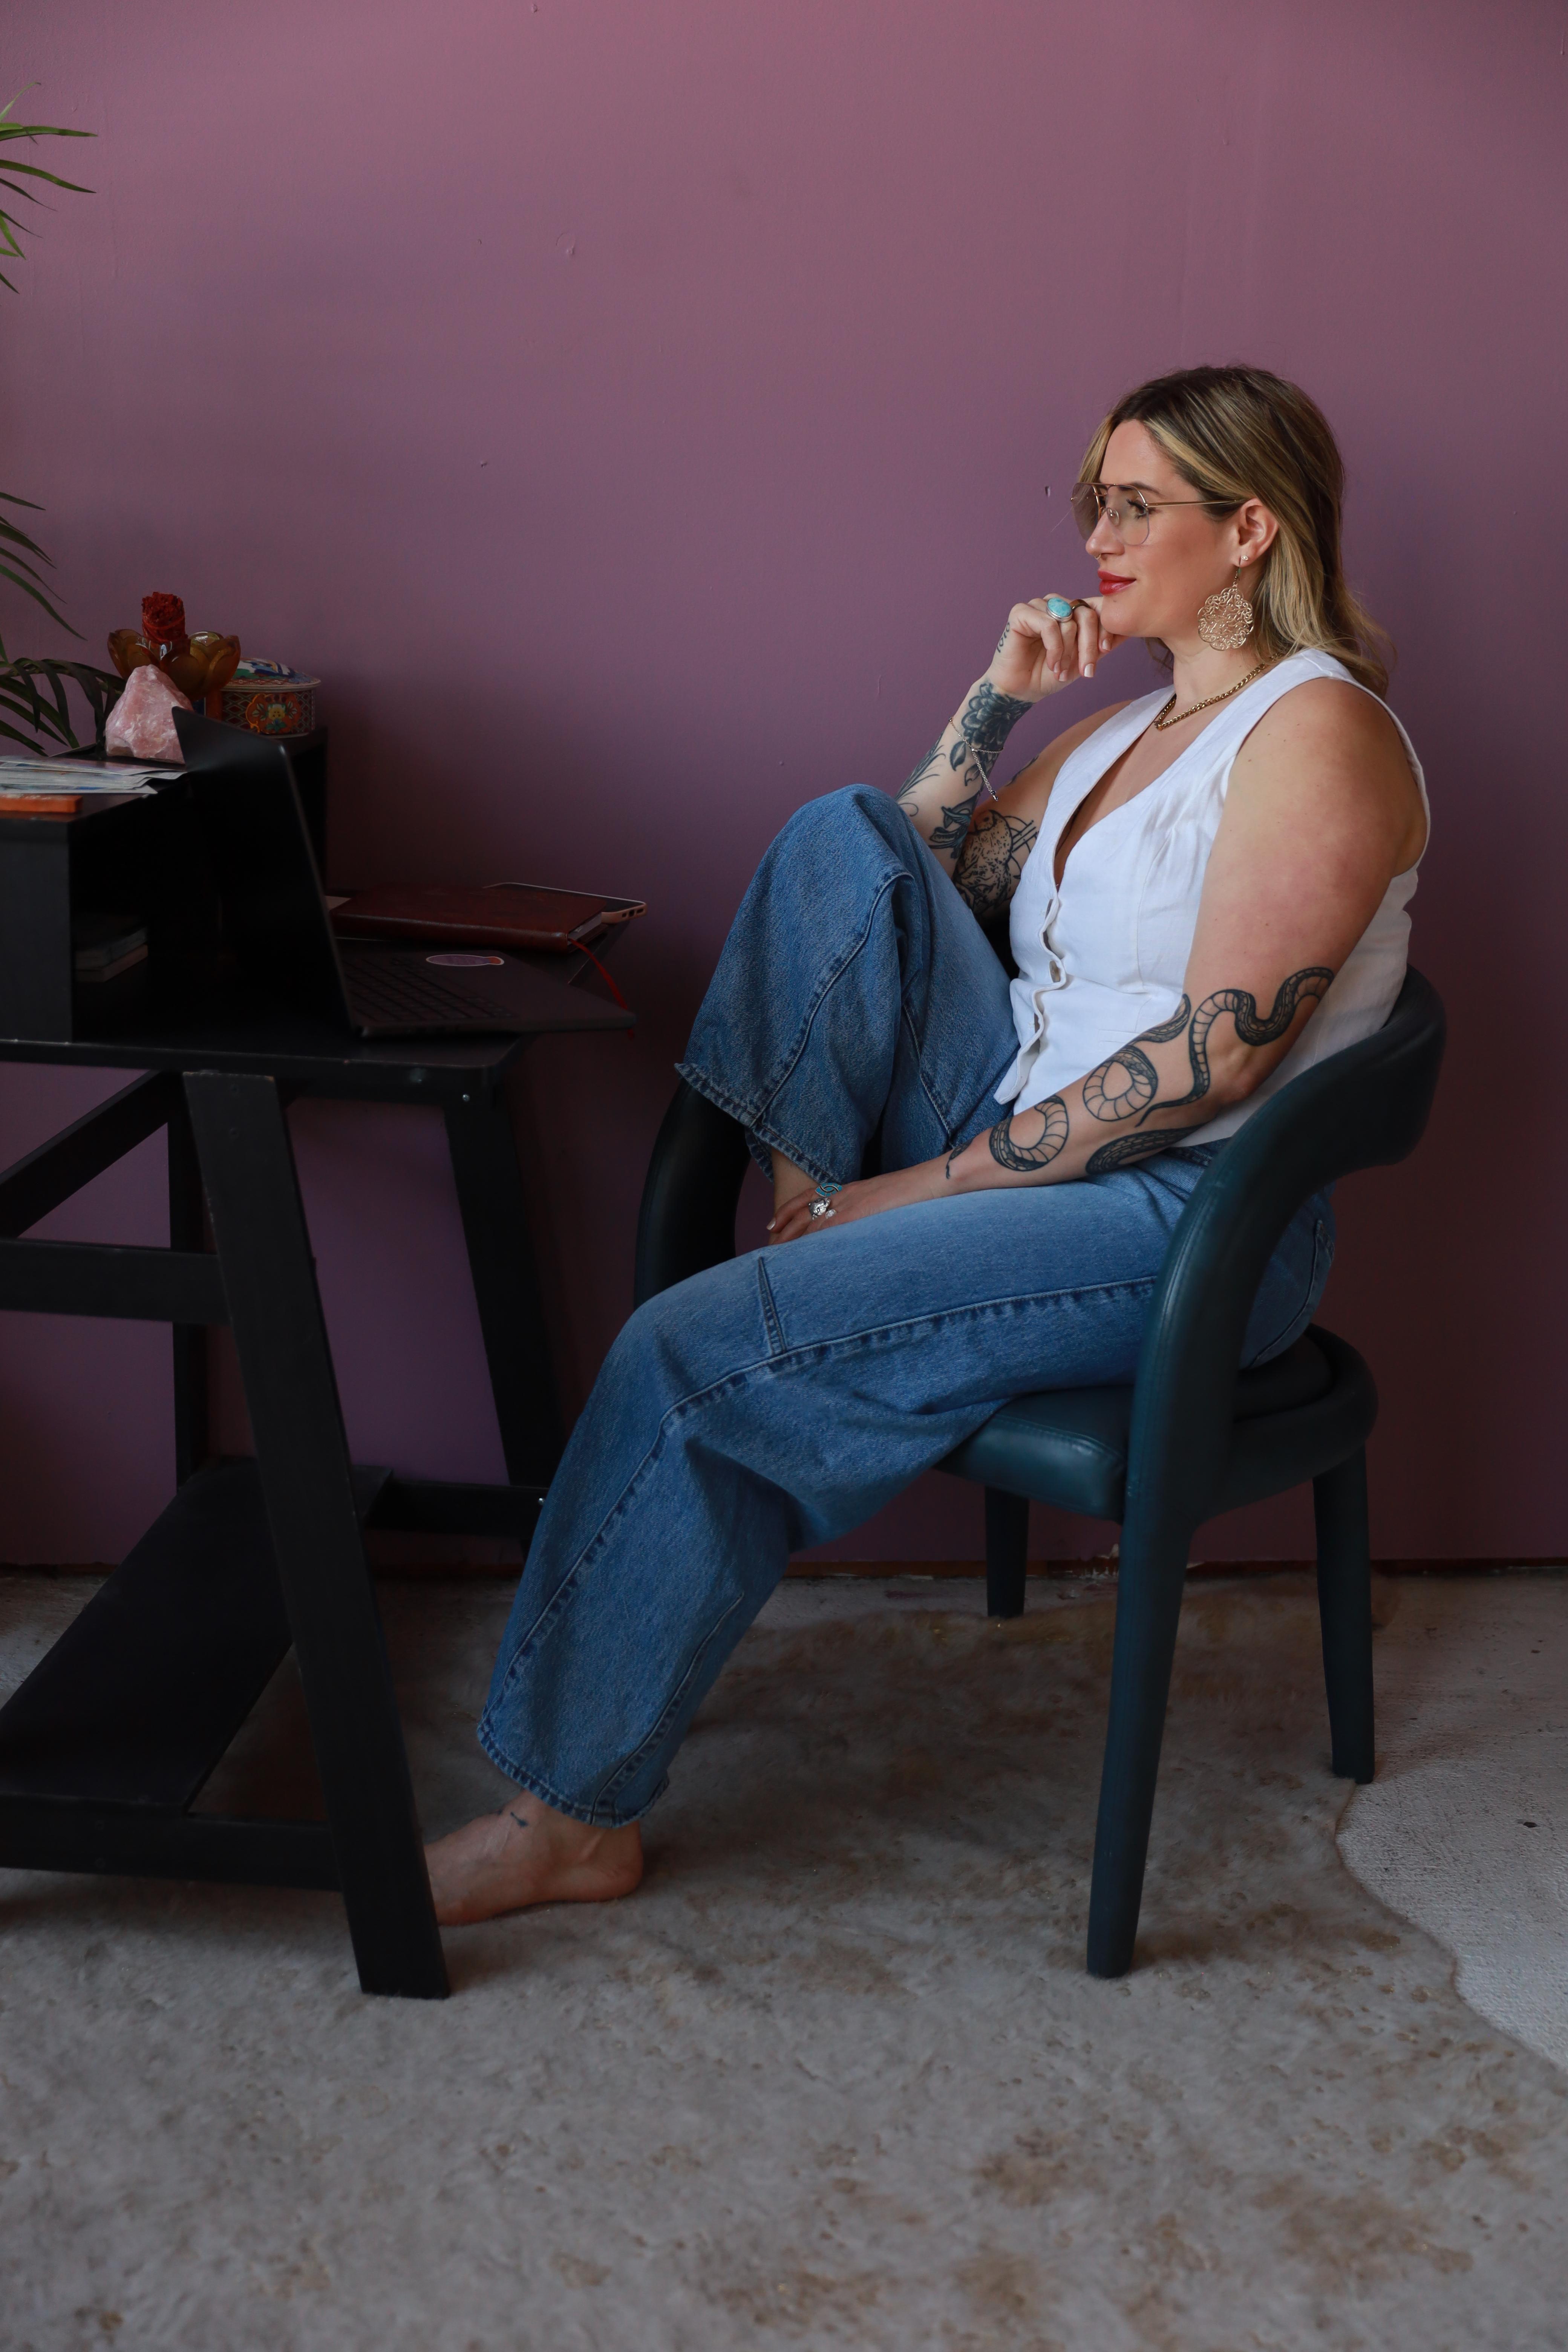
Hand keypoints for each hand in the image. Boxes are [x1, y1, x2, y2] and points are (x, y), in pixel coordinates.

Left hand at [768, 1161, 944, 1243]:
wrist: (935, 1180)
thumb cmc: (919, 1193)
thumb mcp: (887, 1202)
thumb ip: (871, 1212)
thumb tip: (865, 1227)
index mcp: (852, 1189)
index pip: (810, 1197)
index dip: (788, 1210)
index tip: (773, 1223)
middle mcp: (847, 1194)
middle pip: (804, 1210)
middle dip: (783, 1227)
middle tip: (767, 1242)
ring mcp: (853, 1203)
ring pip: (812, 1221)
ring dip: (793, 1239)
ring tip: (776, 1254)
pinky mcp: (860, 1213)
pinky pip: (829, 1228)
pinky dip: (813, 1242)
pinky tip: (802, 1255)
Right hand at [985, 595, 1124, 702]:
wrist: (1022, 691)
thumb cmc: (1050, 675)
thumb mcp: (1084, 660)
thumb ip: (1103, 644)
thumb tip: (1130, 630)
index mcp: (1072, 612)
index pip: (1097, 607)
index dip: (1105, 628)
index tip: (1106, 650)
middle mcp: (1057, 604)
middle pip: (1086, 614)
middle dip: (1088, 646)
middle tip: (1086, 671)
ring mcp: (1039, 606)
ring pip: (1068, 620)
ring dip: (1068, 651)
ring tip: (1061, 671)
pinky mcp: (1021, 612)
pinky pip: (1049, 624)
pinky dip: (1054, 648)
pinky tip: (1052, 663)